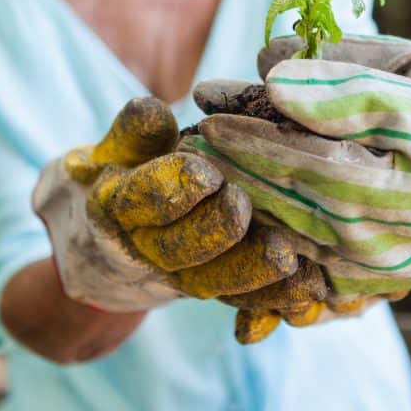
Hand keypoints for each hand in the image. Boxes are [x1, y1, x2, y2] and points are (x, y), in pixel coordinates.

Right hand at [33, 98, 316, 342]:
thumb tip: (150, 109)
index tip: (205, 172)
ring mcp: (177, 277)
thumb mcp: (114, 151)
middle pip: (177, 248)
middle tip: (241, 206)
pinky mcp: (210, 290)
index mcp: (114, 207)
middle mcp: (143, 249)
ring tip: (286, 257)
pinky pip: (239, 300)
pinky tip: (308, 290)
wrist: (101, 248)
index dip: (171, 186)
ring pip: (211, 282)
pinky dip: (273, 298)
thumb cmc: (119, 176)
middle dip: (211, 230)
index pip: (138, 200)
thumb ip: (134, 133)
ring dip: (250, 274)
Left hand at [190, 59, 410, 304]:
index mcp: (369, 188)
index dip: (239, 134)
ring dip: (240, 201)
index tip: (204, 109)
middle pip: (270, 202)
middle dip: (227, 169)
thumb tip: (271, 81)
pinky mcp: (367, 286)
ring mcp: (362, 271)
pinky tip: (252, 209)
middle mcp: (358, 240)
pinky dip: (270, 235)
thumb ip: (343, 86)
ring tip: (210, 171)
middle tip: (188, 144)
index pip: (282, 160)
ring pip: (279, 235)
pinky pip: (301, 265)